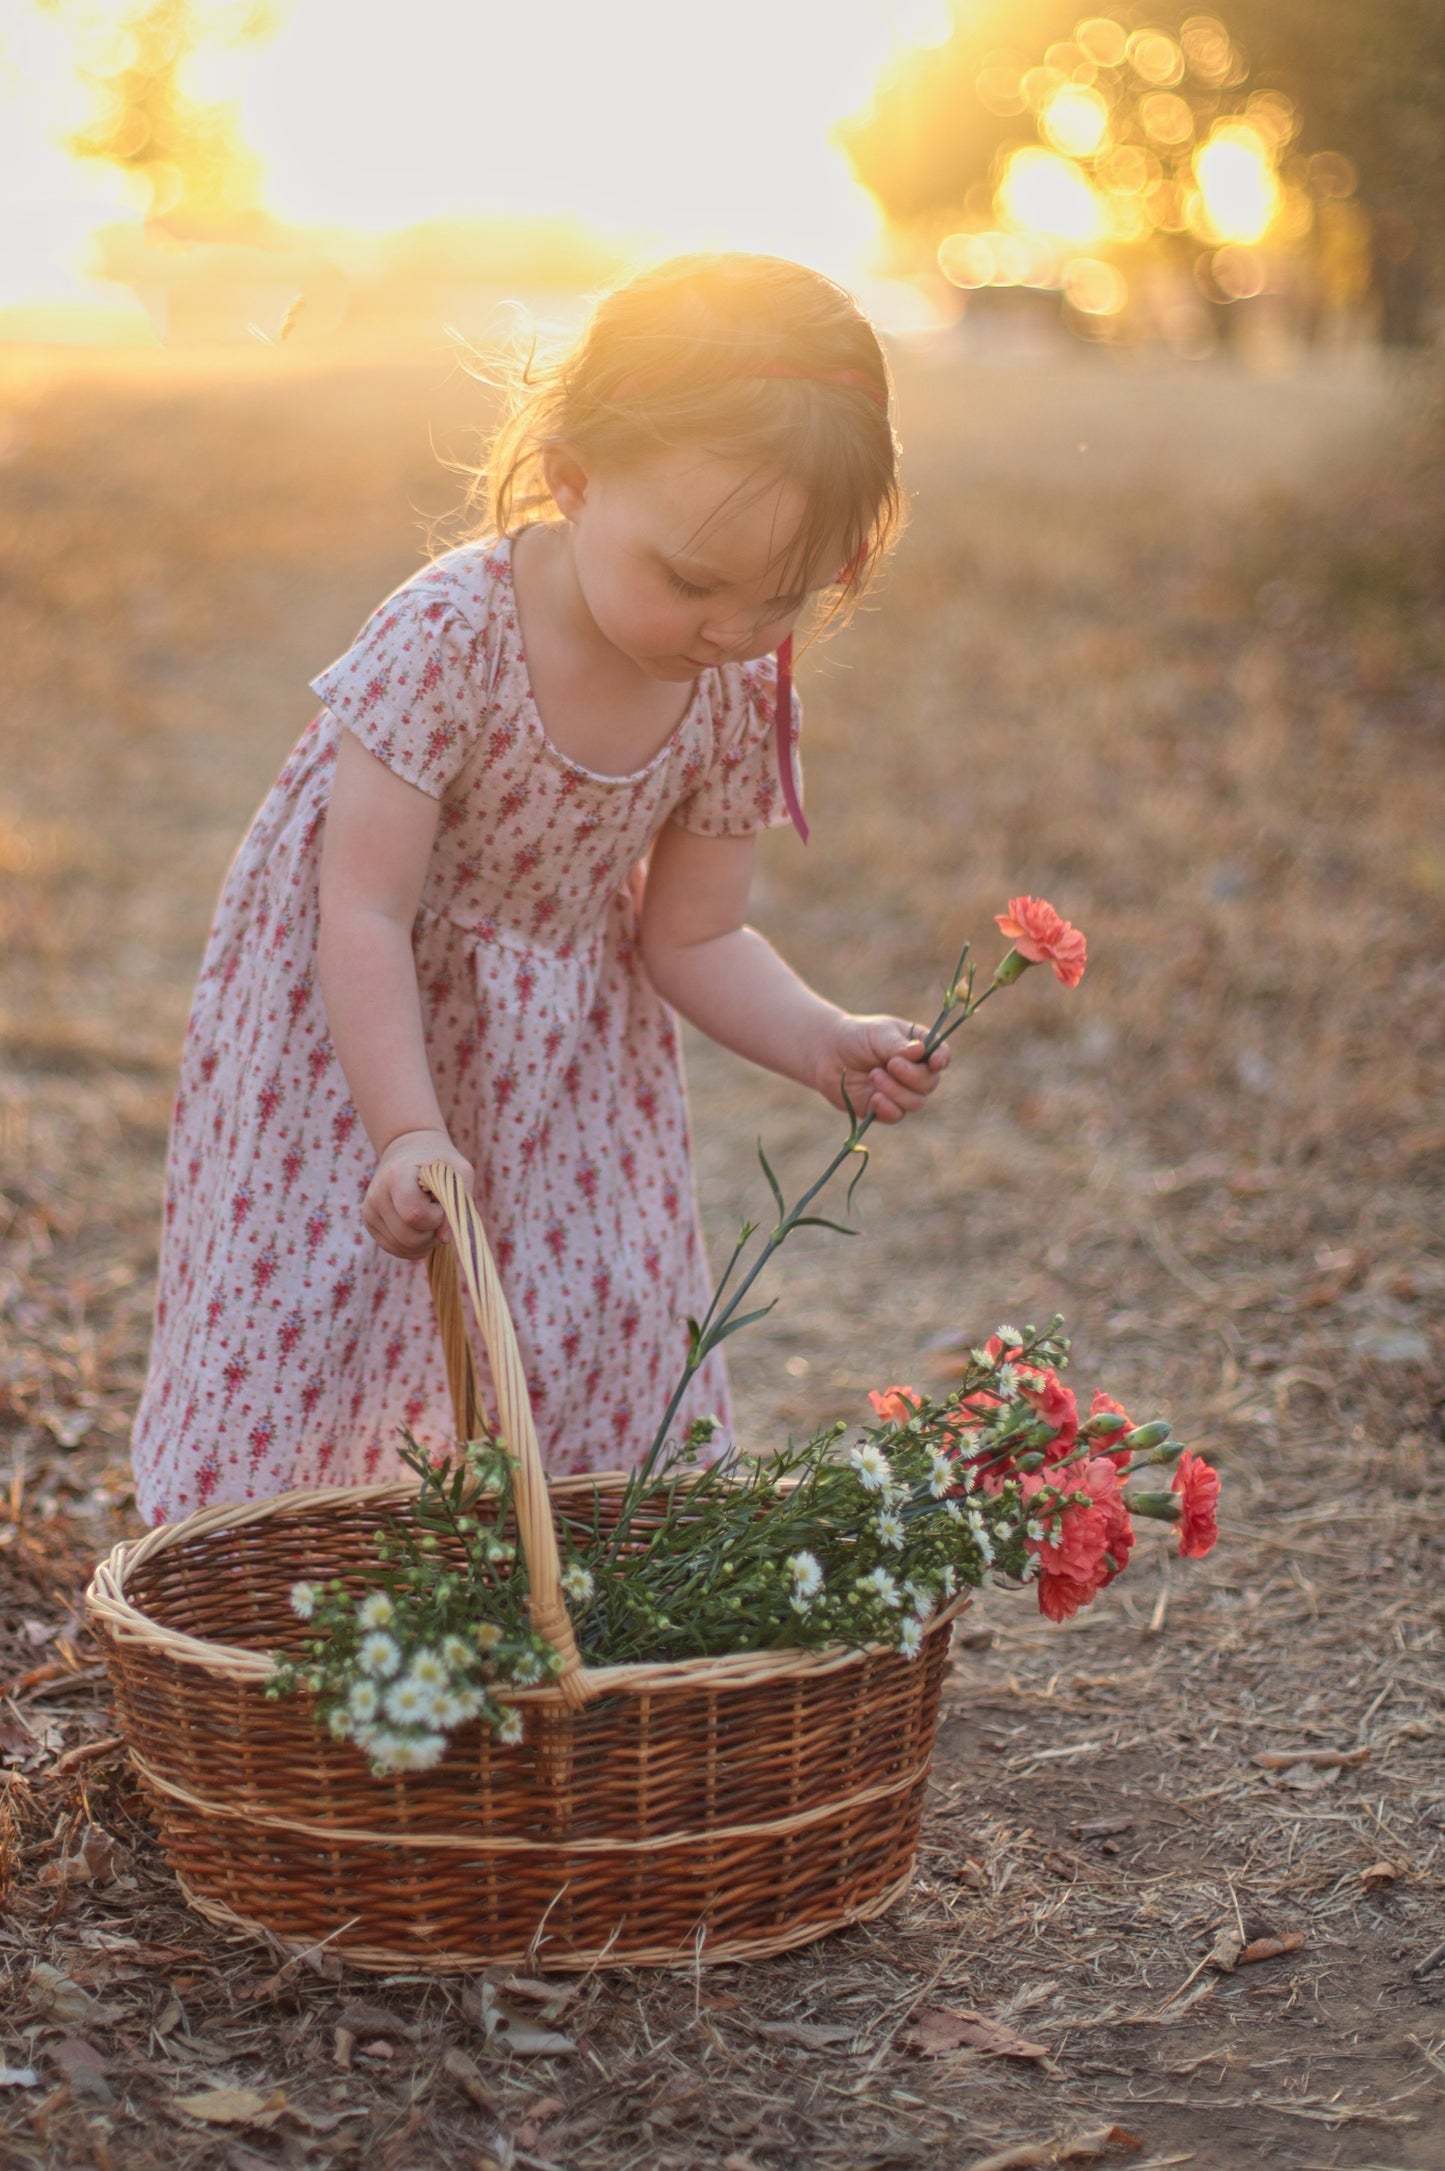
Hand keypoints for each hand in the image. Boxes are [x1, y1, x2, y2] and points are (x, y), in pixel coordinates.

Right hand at [362, 1129, 474, 1259]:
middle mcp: (377, 1195)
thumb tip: (445, 1238)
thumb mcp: (460, 1172)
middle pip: (409, 1237)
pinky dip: (415, 1246)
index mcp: (397, 1175)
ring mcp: (369, 1211)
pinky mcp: (369, 1223)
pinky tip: (420, 1227)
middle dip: (433, 1233)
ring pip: (403, 1248)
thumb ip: (459, 1203)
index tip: (441, 1202)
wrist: (410, 1150)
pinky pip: (396, 1249)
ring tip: (429, 1217)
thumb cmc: (439, 1162)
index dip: (436, 1217)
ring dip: (426, 1241)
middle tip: (438, 1212)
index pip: (414, 1214)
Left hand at [817, 1014, 950, 1125]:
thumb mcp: (878, 1034)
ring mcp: (901, 1092)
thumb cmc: (856, 1037)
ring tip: (873, 1075)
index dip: (942, 1060)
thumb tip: (921, 1051)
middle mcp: (914, 1072)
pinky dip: (887, 1107)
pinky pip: (896, 1116)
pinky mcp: (884, 1109)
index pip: (941, 1055)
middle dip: (912, 1076)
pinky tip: (873, 1098)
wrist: (827, 1054)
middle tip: (890, 1065)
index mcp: (918, 1048)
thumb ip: (898, 1045)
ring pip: (915, 1102)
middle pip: (930, 1083)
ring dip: (896, 1091)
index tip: (935, 1062)